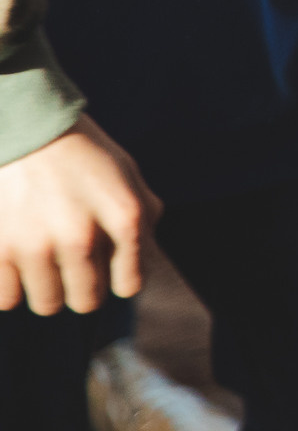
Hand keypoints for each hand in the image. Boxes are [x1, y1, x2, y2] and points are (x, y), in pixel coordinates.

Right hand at [0, 116, 160, 314]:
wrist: (26, 126)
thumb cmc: (82, 152)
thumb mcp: (127, 174)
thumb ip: (145, 213)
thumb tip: (148, 256)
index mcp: (125, 217)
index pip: (130, 285)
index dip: (120, 280)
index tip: (110, 270)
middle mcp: (83, 236)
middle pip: (87, 302)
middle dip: (83, 289)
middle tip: (73, 268)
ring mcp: (38, 246)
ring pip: (47, 305)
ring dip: (46, 289)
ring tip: (43, 262)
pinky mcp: (0, 250)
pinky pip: (7, 300)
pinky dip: (10, 288)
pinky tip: (16, 264)